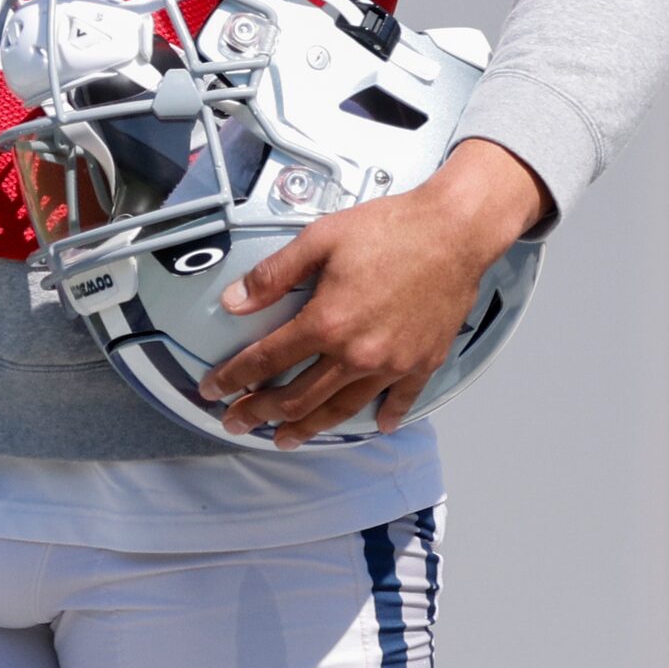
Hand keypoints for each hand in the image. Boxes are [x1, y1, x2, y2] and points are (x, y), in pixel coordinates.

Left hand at [200, 139, 547, 448]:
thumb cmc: (392, 228)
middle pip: (298, 397)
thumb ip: (275, 274)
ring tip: (286, 438)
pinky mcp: (422, 362)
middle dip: (260, 413)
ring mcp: (391, 364)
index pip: (267, 360)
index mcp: (328, 322)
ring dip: (308, 428)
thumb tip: (235, 301)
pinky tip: (375, 425)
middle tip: (237, 422)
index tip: (213, 390)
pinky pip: (400, 401)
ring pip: (341, 409)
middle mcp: (357, 353)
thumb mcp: (321, 238)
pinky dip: (385, 417)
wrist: (455, 231)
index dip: (234, 378)